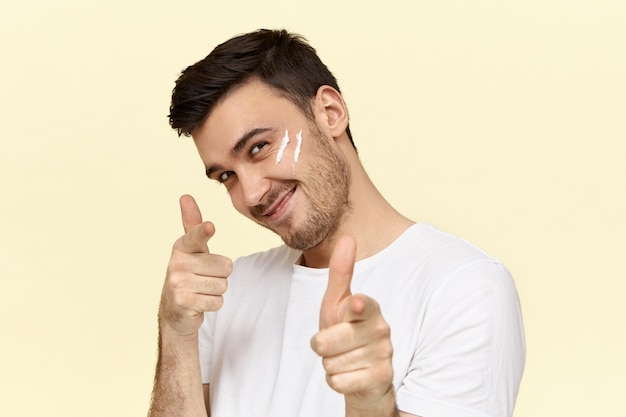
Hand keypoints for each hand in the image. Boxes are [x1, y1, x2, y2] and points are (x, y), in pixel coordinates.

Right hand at [159, 195, 231, 336]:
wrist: (175, 310)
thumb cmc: (190, 273)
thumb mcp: (192, 249)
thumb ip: (193, 224)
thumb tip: (185, 196)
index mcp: (182, 246)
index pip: (196, 236)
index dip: (203, 232)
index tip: (209, 226)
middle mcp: (177, 263)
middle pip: (226, 266)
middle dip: (220, 275)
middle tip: (204, 278)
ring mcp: (178, 283)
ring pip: (223, 285)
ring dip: (216, 290)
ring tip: (201, 290)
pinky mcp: (183, 302)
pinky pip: (218, 301)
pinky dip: (213, 304)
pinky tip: (199, 303)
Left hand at [310, 236, 394, 413]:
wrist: (364, 373)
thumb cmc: (346, 332)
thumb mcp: (337, 302)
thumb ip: (341, 273)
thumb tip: (348, 238)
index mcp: (369, 308)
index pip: (362, 306)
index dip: (356, 307)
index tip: (354, 303)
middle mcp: (381, 330)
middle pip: (328, 341)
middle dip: (322, 346)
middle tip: (333, 343)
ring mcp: (383, 355)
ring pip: (331, 362)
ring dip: (330, 364)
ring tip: (343, 358)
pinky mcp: (381, 378)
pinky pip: (338, 382)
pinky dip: (336, 381)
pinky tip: (349, 375)